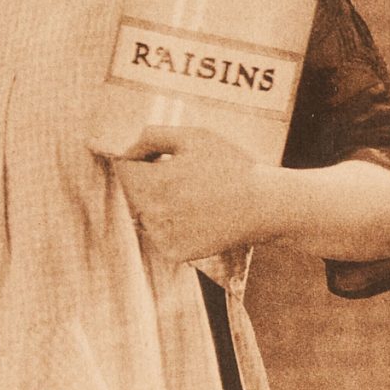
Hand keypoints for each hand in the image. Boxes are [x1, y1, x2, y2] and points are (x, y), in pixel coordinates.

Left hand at [104, 125, 282, 264]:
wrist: (265, 205)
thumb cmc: (231, 166)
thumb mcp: (195, 137)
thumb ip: (153, 136)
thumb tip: (127, 151)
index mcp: (155, 182)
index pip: (124, 168)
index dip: (140, 158)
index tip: (161, 158)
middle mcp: (154, 212)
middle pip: (132, 192)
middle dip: (150, 181)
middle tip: (184, 178)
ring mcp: (163, 236)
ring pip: (144, 214)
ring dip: (159, 204)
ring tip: (194, 198)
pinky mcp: (174, 253)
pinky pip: (159, 235)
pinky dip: (171, 225)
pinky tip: (197, 217)